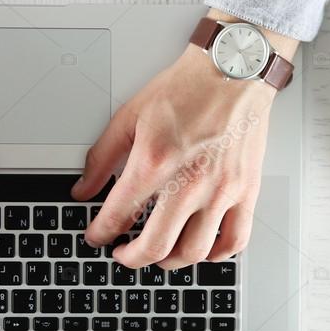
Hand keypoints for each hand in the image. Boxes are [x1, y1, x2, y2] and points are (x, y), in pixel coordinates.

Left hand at [72, 13, 297, 268]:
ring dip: (169, 261)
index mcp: (155, 162)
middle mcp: (190, 182)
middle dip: (130, 258)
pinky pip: (234, 241)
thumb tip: (83, 188)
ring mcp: (221, 190)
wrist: (234, 69)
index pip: (119, 216)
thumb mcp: (130, 116)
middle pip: (155, 246)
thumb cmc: (188, 88)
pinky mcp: (246, 190)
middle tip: (123, 254)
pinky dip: (215, 256)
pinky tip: (201, 250)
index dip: (101, 234)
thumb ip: (102, 157)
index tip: (98, 237)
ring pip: (193, 252)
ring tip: (158, 253)